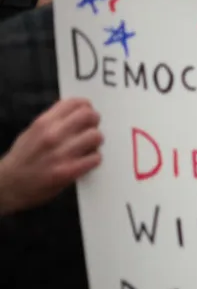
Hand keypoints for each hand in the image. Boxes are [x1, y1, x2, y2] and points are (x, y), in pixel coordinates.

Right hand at [0, 98, 102, 215]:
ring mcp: (60, 154)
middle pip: (90, 116)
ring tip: (88, 147)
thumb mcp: (31, 132)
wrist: (7, 186)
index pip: (75, 103)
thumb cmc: (21, 159)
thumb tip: (76, 111)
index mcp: (43, 123)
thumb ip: (53, 121)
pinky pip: (95, 158)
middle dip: (94, 122)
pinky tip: (86, 161)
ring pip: (96, 136)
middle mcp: (52, 136)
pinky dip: (94, 159)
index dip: (86, 106)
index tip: (87, 111)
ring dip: (95, 142)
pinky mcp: (67, 172)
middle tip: (91, 129)